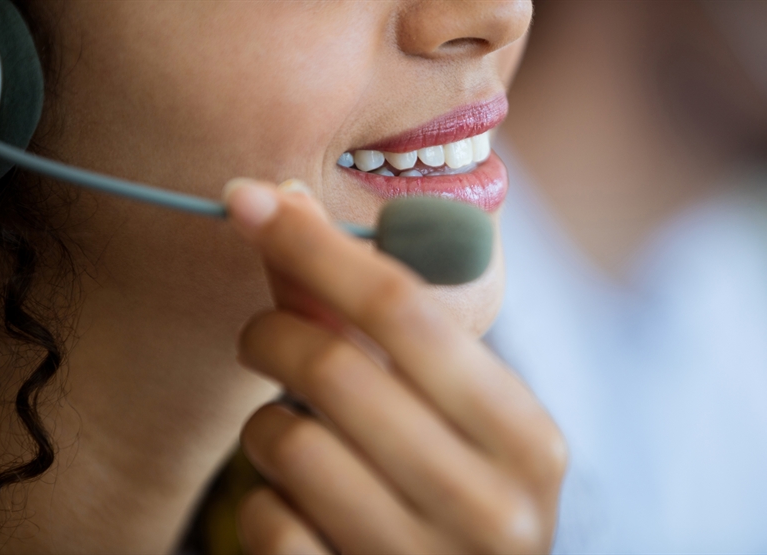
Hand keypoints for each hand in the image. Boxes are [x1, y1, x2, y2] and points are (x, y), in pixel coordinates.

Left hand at [224, 179, 566, 553]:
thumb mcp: (440, 410)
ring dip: (265, 427)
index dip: (317, 248)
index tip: (252, 204)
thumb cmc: (447, 486)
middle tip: (261, 336)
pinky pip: (267, 523)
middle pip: (336, 368)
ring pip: (289, 444)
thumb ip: (366, 319)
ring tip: (289, 437)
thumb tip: (286, 208)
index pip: (406, 310)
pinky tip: (297, 509)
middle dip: (271, 332)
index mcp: (526, 439)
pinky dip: (263, 501)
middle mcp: (492, 508)